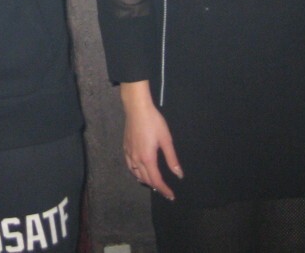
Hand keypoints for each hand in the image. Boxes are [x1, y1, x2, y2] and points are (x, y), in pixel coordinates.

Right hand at [121, 81, 182, 199]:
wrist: (137, 109)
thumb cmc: (154, 122)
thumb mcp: (166, 140)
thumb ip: (172, 159)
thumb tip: (179, 175)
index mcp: (147, 159)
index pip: (156, 180)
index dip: (164, 190)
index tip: (171, 196)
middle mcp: (136, 159)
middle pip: (146, 179)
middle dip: (156, 187)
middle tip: (166, 191)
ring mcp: (129, 154)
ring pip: (136, 174)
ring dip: (146, 181)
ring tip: (155, 183)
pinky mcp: (125, 148)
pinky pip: (130, 166)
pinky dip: (136, 173)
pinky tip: (140, 171)